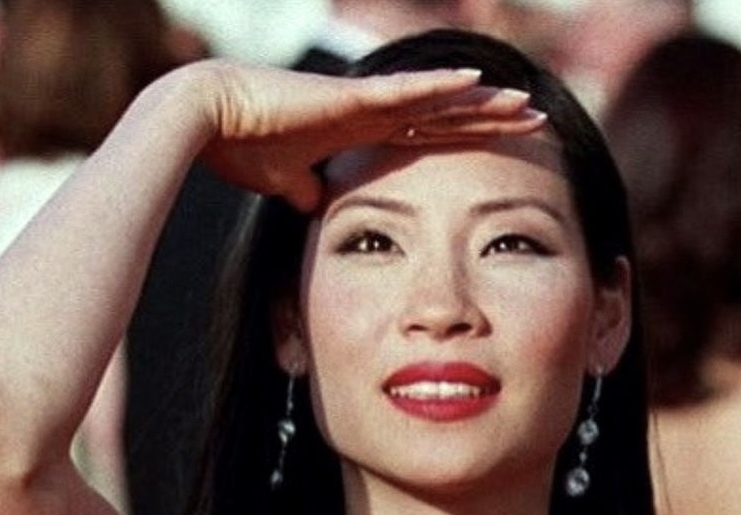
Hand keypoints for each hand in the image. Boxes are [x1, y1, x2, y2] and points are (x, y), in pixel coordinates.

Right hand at [193, 61, 544, 209]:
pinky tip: (475, 82)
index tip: (502, 144)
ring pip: (437, 99)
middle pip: (445, 114)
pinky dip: (441, 88)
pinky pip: (405, 92)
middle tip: (534, 118)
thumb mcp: (285, 182)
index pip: (428, 134)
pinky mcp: (350, 97)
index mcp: (360, 132)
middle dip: (490, 118)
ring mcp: (363, 101)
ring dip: (481, 102)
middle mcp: (370, 112)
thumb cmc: (240, 147)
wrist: (206, 121)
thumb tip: (319, 206)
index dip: (467, 136)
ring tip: (523, 103)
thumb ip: (308, 191)